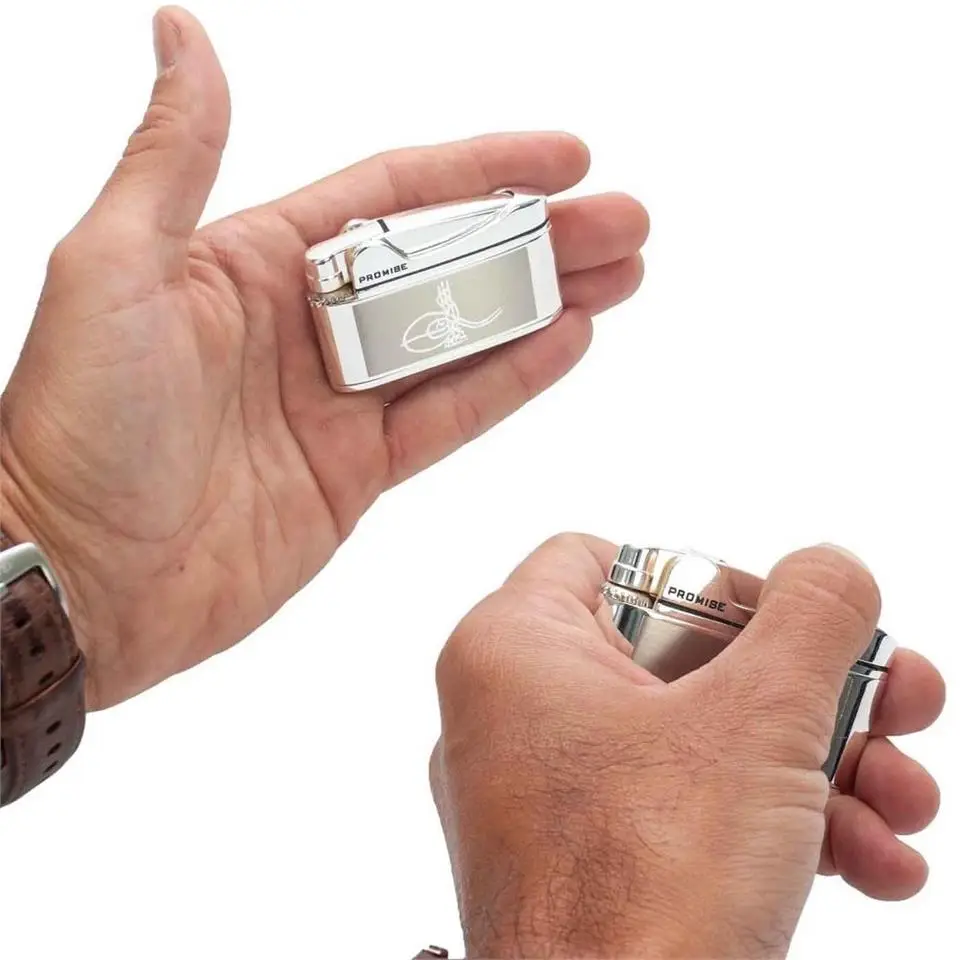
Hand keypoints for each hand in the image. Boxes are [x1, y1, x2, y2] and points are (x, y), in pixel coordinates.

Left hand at [0, 9, 647, 708]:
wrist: (76, 580)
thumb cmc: (71, 428)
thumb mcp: (115, 269)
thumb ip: (173, 157)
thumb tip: (183, 35)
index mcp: (253, 263)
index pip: (391, 198)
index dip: (481, 171)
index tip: (563, 156)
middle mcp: (303, 327)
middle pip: (446, 268)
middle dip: (539, 241)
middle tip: (622, 223)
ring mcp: (335, 404)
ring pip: (461, 340)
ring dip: (542, 304)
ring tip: (618, 275)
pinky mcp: (354, 473)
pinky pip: (448, 417)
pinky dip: (510, 379)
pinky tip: (567, 342)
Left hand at [430, 536, 943, 957]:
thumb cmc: (642, 886)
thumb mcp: (758, 720)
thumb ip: (810, 616)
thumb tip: (832, 567)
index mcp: (514, 649)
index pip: (605, 561)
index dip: (707, 577)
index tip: (780, 622)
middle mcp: (518, 715)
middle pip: (681, 656)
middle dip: (807, 687)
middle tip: (896, 702)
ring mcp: (551, 795)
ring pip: (703, 741)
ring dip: (819, 764)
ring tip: (902, 802)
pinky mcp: (589, 863)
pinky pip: (689, 813)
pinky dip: (779, 825)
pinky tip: (872, 863)